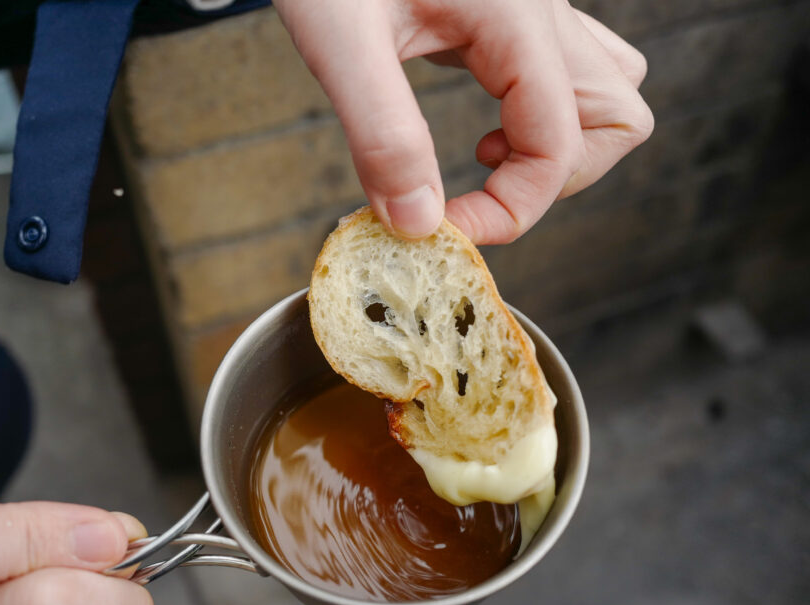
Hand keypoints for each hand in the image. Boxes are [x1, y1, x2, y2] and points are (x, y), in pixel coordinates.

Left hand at [274, 0, 653, 241]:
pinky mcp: (512, 20)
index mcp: (514, 17)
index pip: (559, 144)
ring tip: (484, 160)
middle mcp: (542, 11)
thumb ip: (382, 135)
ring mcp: (536, 12)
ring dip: (558, 149)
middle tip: (478, 197)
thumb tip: (419, 222)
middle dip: (552, 181)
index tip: (444, 229)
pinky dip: (537, 120)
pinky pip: (563, 78)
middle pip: (616, 119)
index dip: (511, 208)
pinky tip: (485, 129)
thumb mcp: (341, 43)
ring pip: (605, 93)